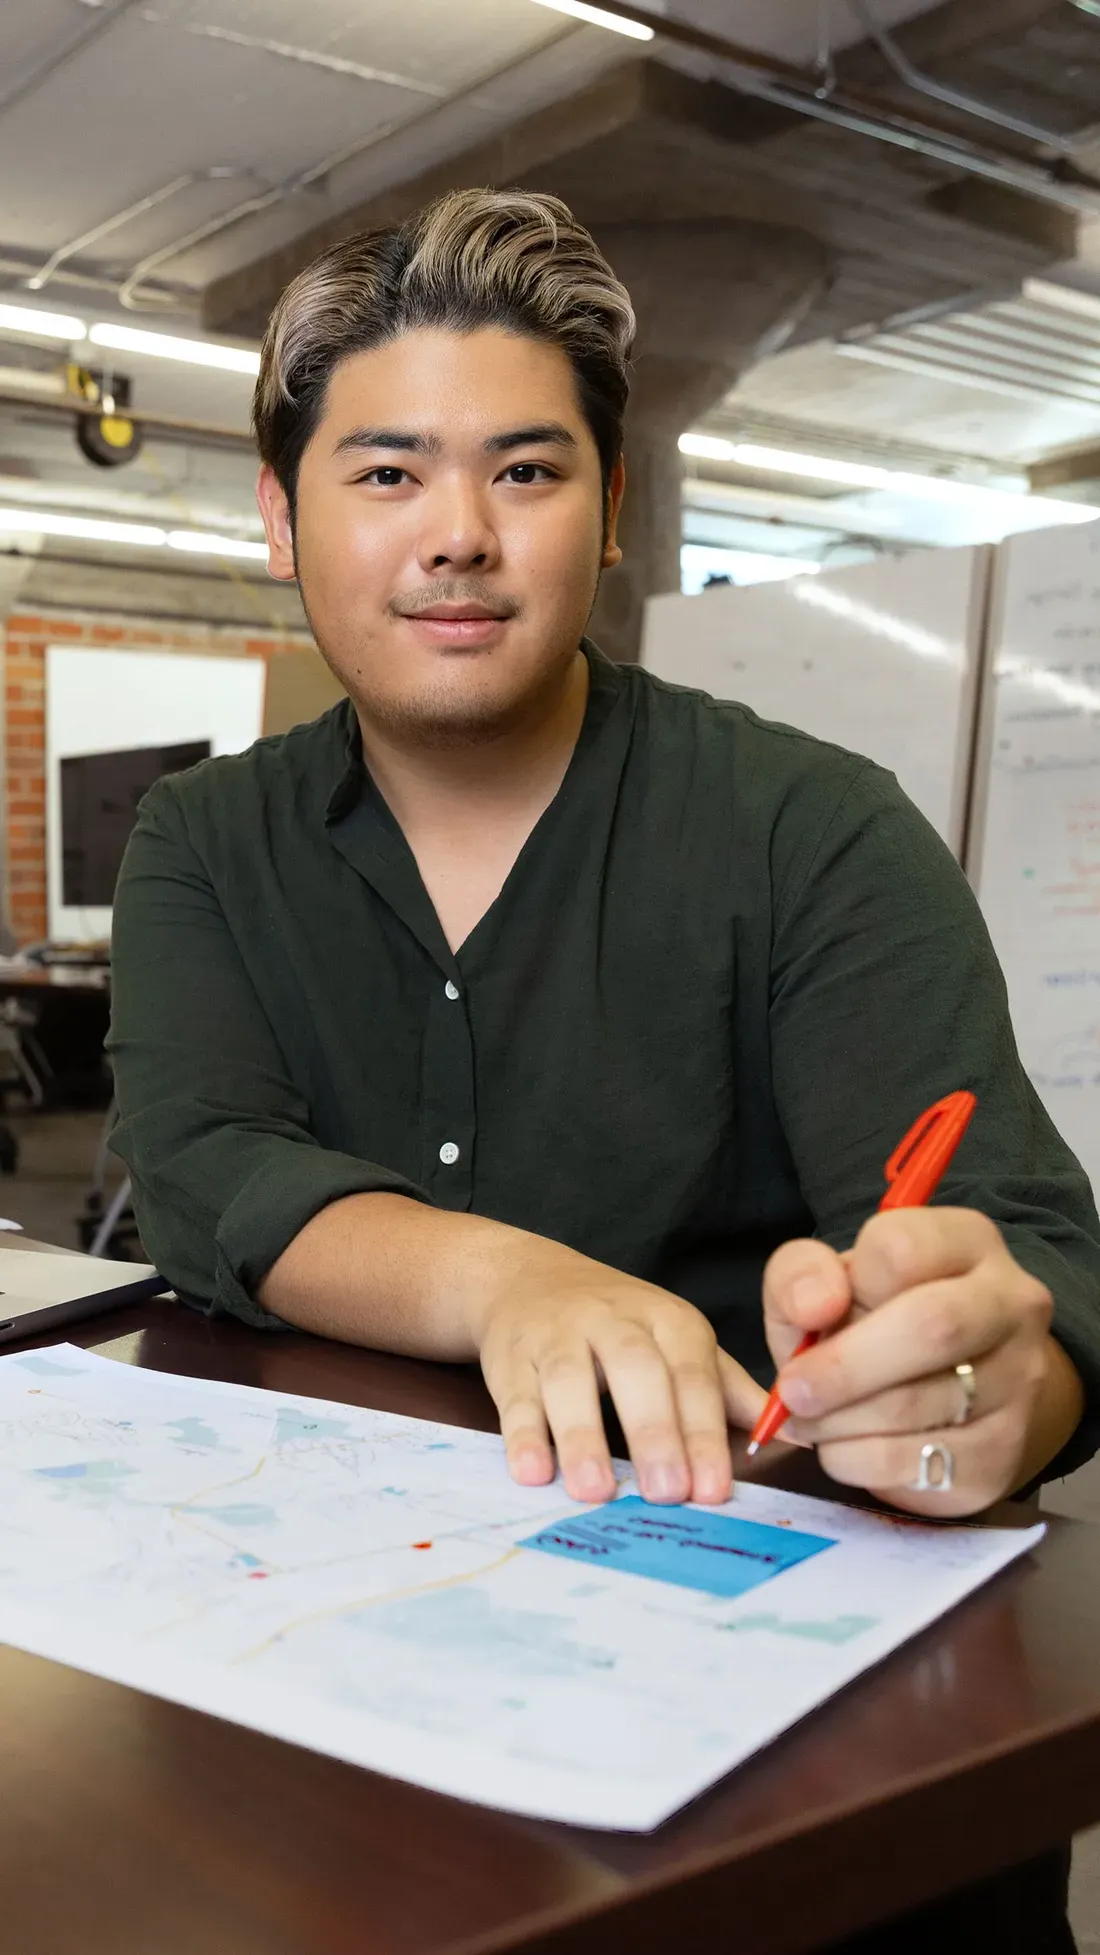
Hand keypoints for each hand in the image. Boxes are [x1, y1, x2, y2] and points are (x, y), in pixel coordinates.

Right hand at [476, 1242, 766, 1506]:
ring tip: (596, 1492)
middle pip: (637, 1371)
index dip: (704, 1433)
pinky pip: (515, 1394)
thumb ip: (728, 1391)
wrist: (526, 1277)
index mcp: (668, 1321)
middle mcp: (614, 1320)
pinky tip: (533, 1472)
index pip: (693, 1375)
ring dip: (583, 1436)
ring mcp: (557, 1334)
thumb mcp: (678, 1343)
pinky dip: (523, 1433)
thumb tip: (800, 1434)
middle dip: (655, 1433)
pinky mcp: (510, 1356)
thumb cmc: (619, 1326)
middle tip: (668, 1494)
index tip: (714, 1490)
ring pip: (570, 1380)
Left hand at [763, 1208, 1059, 1517]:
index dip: (845, 1286)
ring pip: (922, 1403)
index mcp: (966, 1242)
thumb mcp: (824, 1284)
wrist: (943, 1398)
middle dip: (844, 1367)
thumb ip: (802, 1274)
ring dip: (843, 1419)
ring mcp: (1020, 1381)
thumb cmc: (871, 1322)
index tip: (813, 1318)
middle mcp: (1011, 1304)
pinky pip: (919, 1463)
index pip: (903, 1247)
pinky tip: (844, 1446)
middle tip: (793, 1392)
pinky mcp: (1004, 1453)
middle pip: (932, 1326)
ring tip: (812, 1419)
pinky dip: (859, 1460)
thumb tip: (814, 1304)